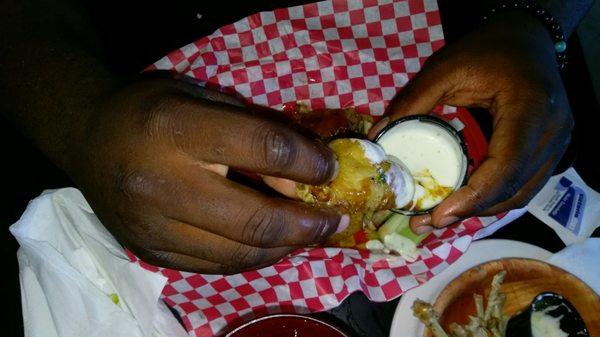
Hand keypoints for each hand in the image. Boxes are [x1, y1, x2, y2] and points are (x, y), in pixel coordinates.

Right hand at [66, 78, 345, 273]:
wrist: (88, 137)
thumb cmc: (152, 110)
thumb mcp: (204, 100)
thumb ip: (253, 133)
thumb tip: (300, 182)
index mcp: (175, 129)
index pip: (263, 149)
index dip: (308, 162)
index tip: (330, 169)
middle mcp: (160, 184)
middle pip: (254, 219)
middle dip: (307, 225)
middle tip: (336, 221)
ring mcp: (152, 228)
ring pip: (239, 254)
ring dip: (286, 247)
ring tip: (310, 235)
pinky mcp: (150, 253)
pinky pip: (217, 267)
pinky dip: (253, 258)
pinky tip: (273, 245)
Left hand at [369, 12, 573, 233]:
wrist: (526, 37)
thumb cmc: (487, 49)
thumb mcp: (445, 68)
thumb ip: (412, 102)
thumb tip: (377, 136)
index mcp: (530, 108)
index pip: (507, 166)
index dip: (474, 197)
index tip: (438, 215)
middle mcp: (552, 133)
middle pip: (515, 190)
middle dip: (470, 212)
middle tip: (427, 223)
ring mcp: (556, 144)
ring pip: (520, 194)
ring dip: (479, 211)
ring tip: (437, 218)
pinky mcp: (549, 151)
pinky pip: (522, 185)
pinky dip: (491, 198)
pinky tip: (460, 203)